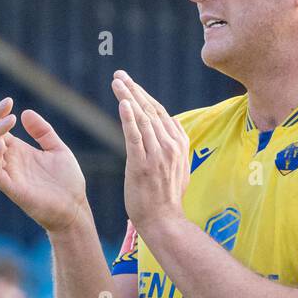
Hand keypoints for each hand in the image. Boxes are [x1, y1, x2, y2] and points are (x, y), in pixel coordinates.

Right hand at [0, 99, 86, 233]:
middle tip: (7, 106)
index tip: (9, 101)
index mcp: (18, 151)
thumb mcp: (57, 149)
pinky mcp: (13, 190)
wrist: (75, 208)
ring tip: (8, 122)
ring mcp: (10, 175)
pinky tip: (3, 144)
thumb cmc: (67, 182)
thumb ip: (43, 132)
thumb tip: (25, 113)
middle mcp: (10, 162)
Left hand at [111, 71, 188, 238]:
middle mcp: (171, 146)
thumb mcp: (179, 170)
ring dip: (128, 96)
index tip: (131, 84)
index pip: (160, 113)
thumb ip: (175, 149)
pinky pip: (135, 136)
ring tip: (117, 82)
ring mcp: (158, 155)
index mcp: (179, 145)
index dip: (144, 96)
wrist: (164, 221)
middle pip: (150, 110)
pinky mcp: (143, 164)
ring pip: (142, 118)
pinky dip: (129, 118)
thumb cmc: (168, 200)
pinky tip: (122, 102)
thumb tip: (173, 132)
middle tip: (120, 75)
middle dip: (134, 90)